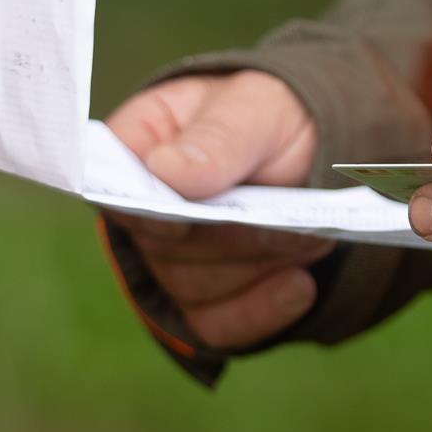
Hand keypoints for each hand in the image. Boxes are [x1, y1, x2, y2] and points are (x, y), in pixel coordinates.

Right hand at [106, 70, 332, 349]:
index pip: (111, 183)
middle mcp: (143, 209)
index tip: (181, 222)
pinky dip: (261, 310)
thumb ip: (219, 137)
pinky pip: (217, 325)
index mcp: (139, 145)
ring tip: (311, 239)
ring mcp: (170, 261)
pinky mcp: (204, 302)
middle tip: (289, 224)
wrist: (320, 155)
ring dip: (256, 267)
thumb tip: (164, 170)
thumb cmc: (274, 116)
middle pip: (161, 245)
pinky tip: (299, 288)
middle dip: (229, 238)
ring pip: (193, 289)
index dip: (143, 210)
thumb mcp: (258, 106)